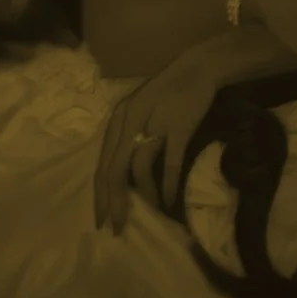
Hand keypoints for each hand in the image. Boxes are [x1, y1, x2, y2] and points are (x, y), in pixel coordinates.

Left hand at [95, 51, 223, 234]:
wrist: (197, 69)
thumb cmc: (169, 92)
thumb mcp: (138, 112)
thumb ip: (127, 139)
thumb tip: (124, 174)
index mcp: (116, 123)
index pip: (101, 166)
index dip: (99, 196)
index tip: (101, 219)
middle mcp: (127, 125)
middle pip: (113, 173)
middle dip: (113, 204)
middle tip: (116, 228)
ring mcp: (152, 126)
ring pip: (138, 171)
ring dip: (143, 195)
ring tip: (151, 212)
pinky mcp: (177, 129)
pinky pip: (168, 164)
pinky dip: (168, 185)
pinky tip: (170, 201)